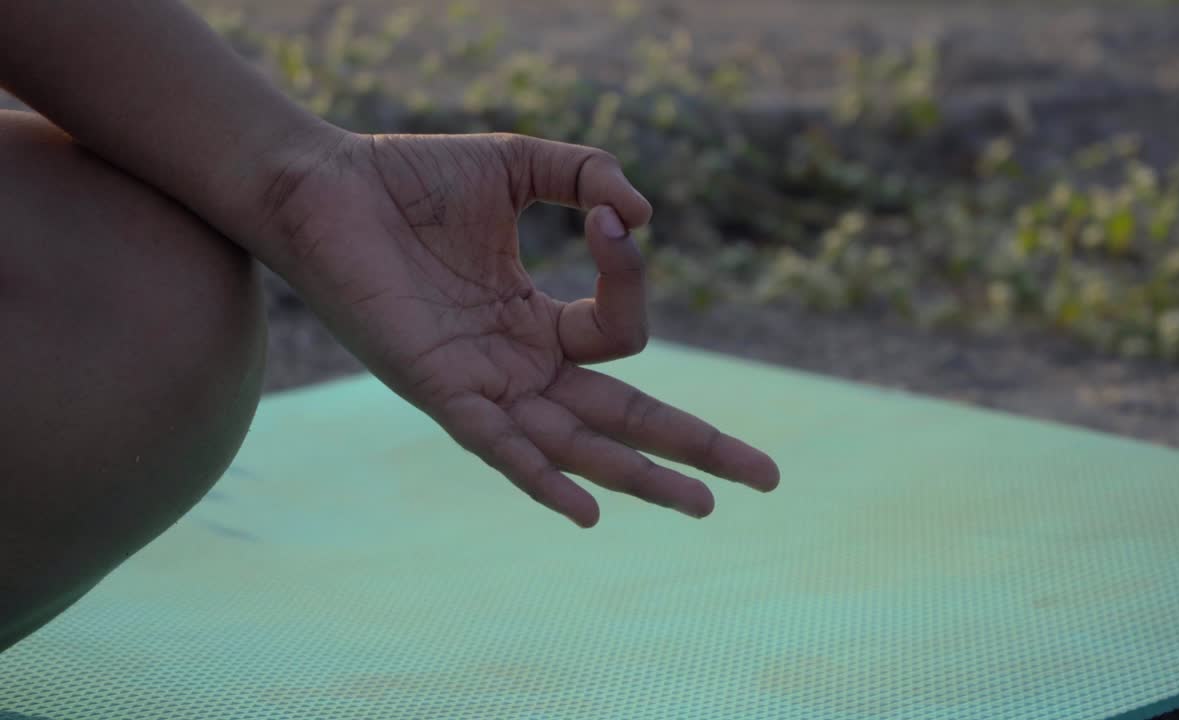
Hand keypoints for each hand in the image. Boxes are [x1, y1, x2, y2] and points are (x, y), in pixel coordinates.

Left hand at [258, 131, 779, 527]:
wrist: (319, 185)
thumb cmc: (408, 179)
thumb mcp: (520, 167)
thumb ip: (588, 175)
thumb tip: (643, 217)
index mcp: (534, 322)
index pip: (618, 332)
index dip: (631, 276)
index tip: (611, 217)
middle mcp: (514, 367)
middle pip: (623, 421)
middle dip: (695, 448)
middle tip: (765, 477)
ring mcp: (480, 385)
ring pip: (576, 446)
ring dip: (641, 476)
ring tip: (703, 504)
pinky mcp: (437, 387)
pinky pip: (498, 444)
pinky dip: (541, 476)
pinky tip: (589, 510)